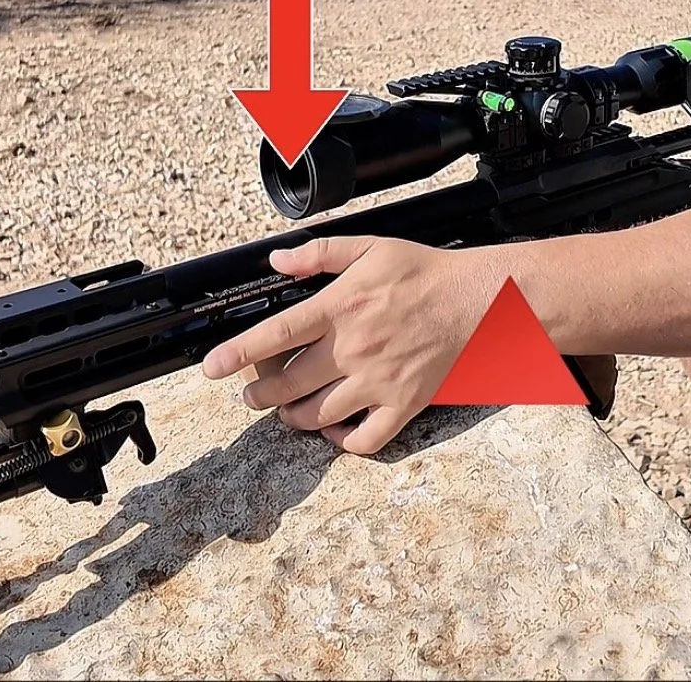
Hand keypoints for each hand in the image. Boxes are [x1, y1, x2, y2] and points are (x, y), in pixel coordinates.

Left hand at [201, 236, 501, 454]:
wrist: (479, 300)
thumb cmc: (425, 273)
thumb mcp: (371, 248)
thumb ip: (320, 253)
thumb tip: (277, 258)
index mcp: (341, 308)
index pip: (277, 335)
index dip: (238, 353)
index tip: (211, 369)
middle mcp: (354, 349)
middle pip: (288, 384)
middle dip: (259, 395)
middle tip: (252, 394)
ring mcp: (378, 381)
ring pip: (318, 415)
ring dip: (293, 418)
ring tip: (287, 411)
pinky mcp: (403, 404)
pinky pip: (365, 439)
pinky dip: (342, 442)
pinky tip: (335, 431)